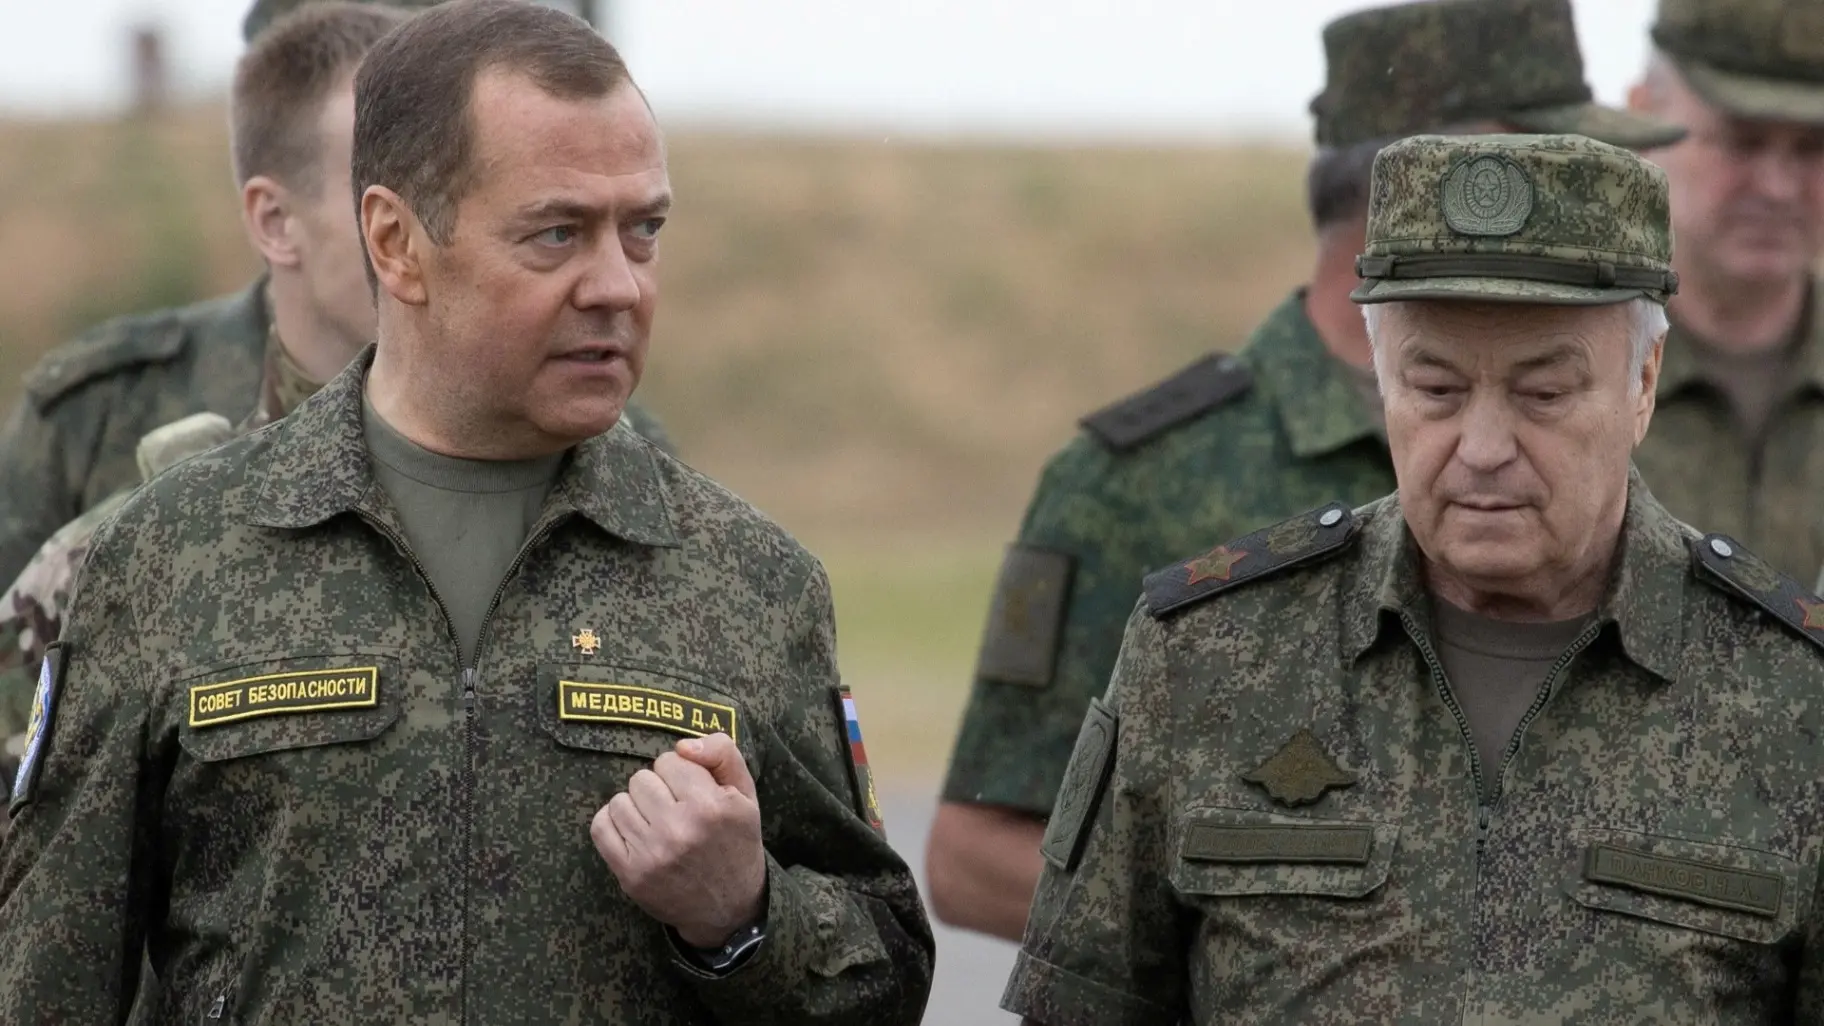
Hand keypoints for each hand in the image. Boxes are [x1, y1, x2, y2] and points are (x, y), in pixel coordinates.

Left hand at [591, 733, 766, 947]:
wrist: (728, 909)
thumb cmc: (735, 843)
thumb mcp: (745, 794)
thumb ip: (722, 753)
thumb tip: (682, 745)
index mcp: (712, 807)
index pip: (671, 760)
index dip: (681, 772)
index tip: (692, 792)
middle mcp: (680, 830)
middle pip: (642, 778)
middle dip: (658, 789)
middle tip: (675, 810)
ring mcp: (652, 855)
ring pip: (620, 800)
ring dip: (636, 807)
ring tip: (657, 823)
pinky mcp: (630, 875)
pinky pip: (601, 827)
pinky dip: (613, 823)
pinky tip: (634, 831)